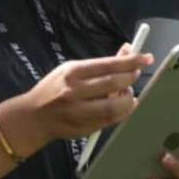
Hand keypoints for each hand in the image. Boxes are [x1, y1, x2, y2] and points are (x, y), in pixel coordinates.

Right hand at [13, 51, 152, 148]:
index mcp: (72, 73)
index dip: (130, 61)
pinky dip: (123, 112)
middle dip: (130, 78)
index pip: (108, 65)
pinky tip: (126, 106)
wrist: (33, 118)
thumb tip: (128, 50)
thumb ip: (99, 65)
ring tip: (128, 93)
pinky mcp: (84, 128)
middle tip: (136, 74)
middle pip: (113, 83)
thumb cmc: (53, 90)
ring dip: (128, 98)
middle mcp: (75, 92)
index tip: (146, 58)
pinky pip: (111, 120)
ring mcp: (80, 112)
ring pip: (115, 105)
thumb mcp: (71, 70)